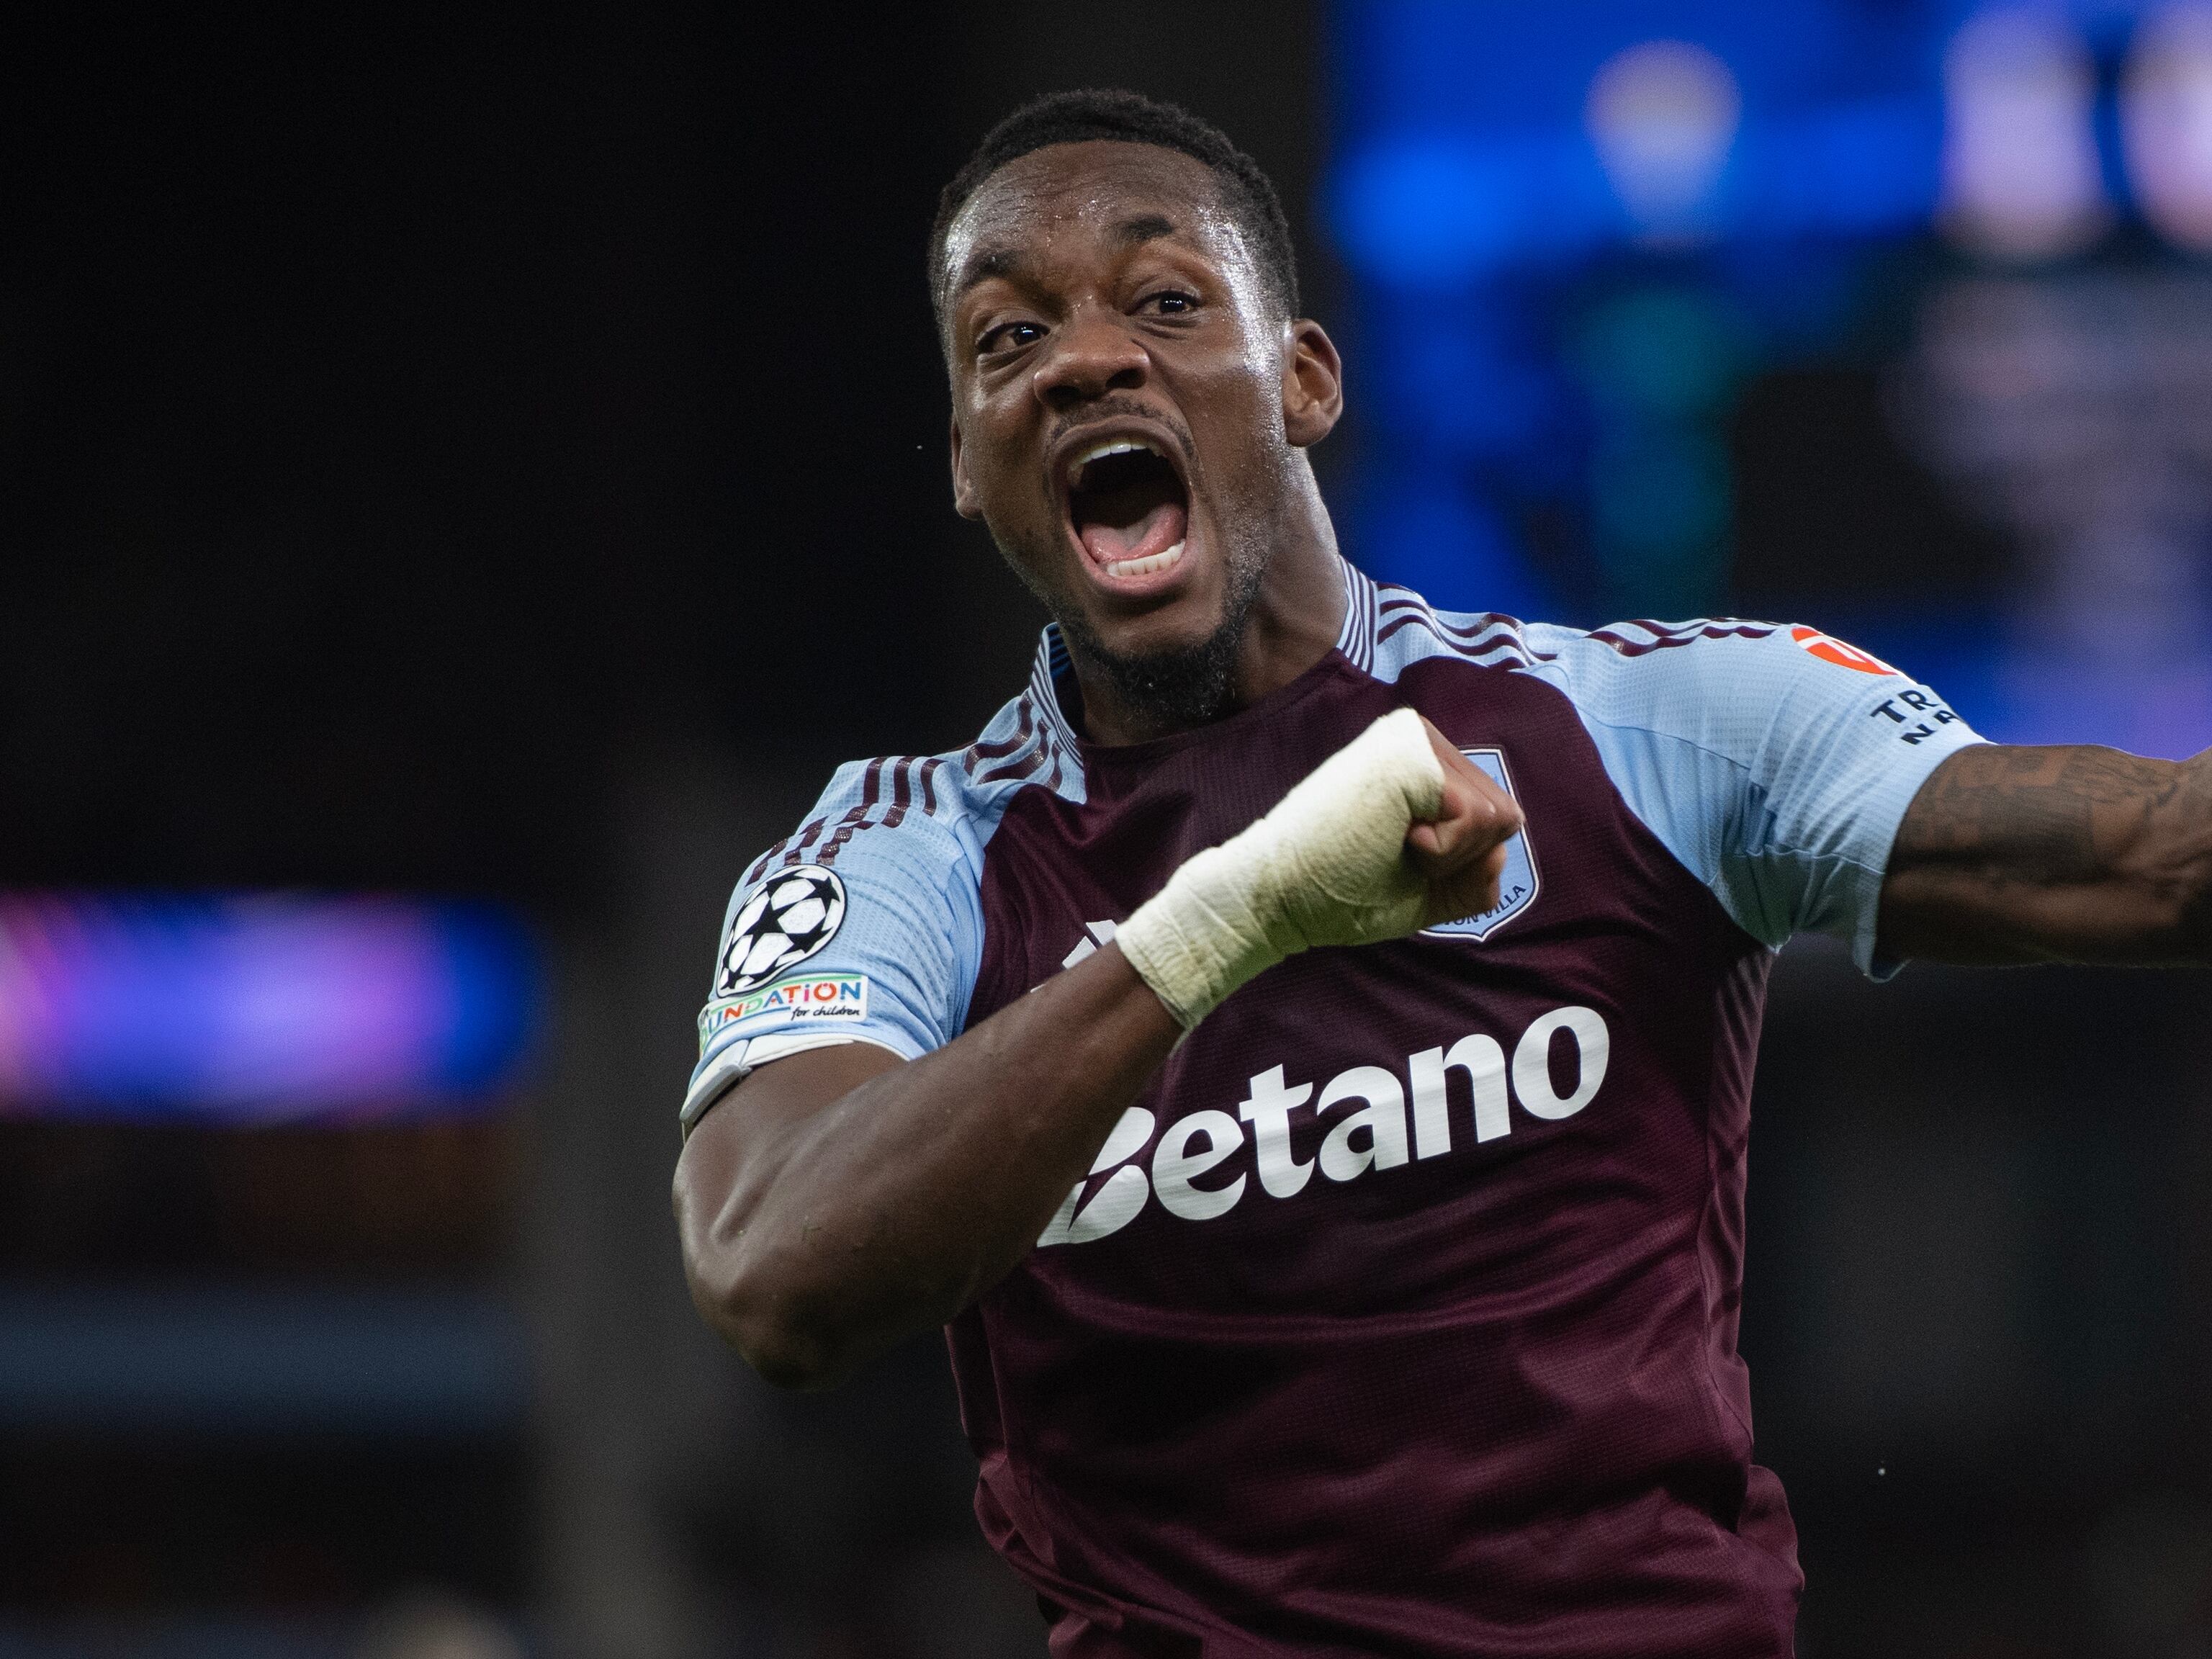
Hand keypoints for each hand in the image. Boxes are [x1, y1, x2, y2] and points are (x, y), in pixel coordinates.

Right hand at [1119, 708, 1525, 1027]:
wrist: (1280, 897)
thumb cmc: (1343, 893)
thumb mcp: (1431, 886)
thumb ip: (1479, 864)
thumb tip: (1508, 827)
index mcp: (1423, 764)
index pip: (1495, 820)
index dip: (1457, 865)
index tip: (1395, 860)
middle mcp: (1421, 739)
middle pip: (1505, 816)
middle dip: (1458, 860)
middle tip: (1388, 854)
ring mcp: (1416, 737)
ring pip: (1498, 816)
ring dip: (1448, 855)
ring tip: (1386, 843)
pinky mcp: (1411, 748)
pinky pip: (1478, 816)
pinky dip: (1443, 849)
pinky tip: (1393, 838)